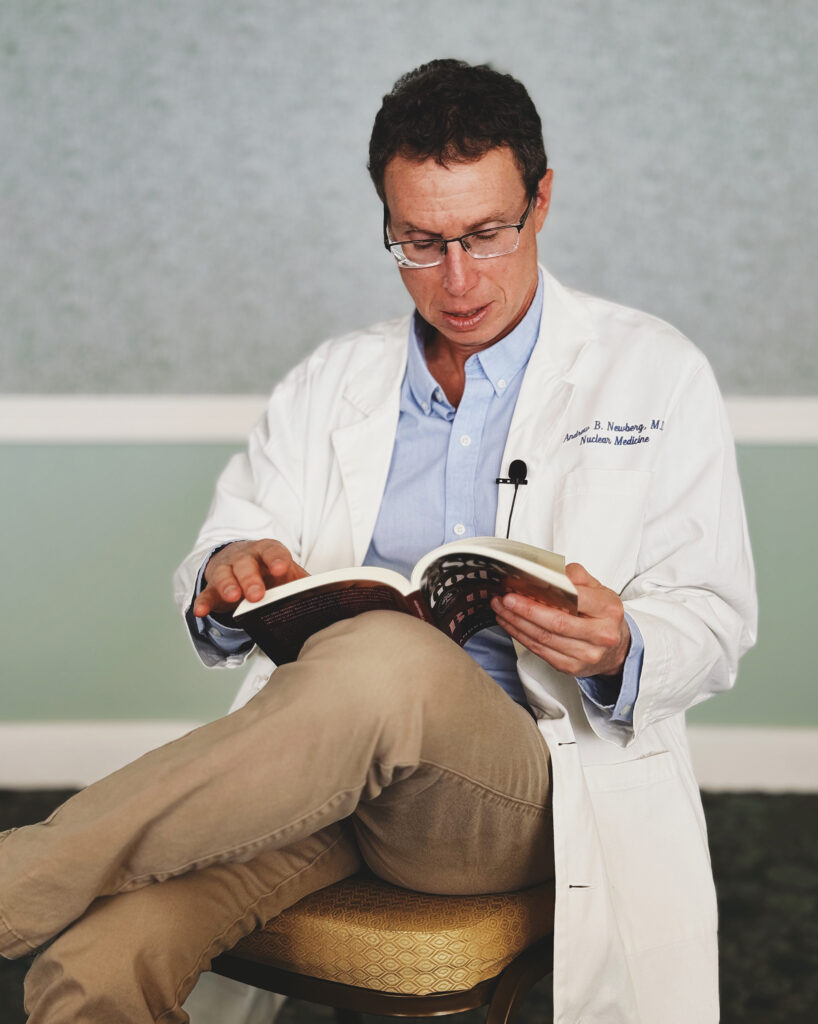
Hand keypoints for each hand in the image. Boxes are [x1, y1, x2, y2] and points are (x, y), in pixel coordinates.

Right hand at [193, 540, 307, 617]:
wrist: (243, 563)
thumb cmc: (272, 571)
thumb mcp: (290, 575)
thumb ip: (306, 585)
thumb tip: (335, 596)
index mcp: (268, 552)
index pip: (273, 551)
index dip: (277, 559)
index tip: (282, 569)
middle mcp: (246, 557)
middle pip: (246, 565)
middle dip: (251, 579)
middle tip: (257, 594)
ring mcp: (227, 570)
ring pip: (225, 575)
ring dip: (228, 586)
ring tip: (233, 597)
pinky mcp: (212, 585)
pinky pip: (206, 592)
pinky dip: (203, 601)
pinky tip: (201, 611)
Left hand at [491, 562, 629, 677]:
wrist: (615, 649)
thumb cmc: (603, 616)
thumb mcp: (598, 589)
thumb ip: (577, 577)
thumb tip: (550, 573)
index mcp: (609, 610)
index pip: (576, 599)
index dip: (547, 595)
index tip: (523, 588)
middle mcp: (601, 635)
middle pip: (556, 623)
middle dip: (526, 610)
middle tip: (505, 599)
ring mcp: (586, 655)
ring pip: (544, 639)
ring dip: (517, 623)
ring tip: (502, 609)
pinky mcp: (571, 667)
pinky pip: (540, 651)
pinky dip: (521, 636)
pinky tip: (510, 624)